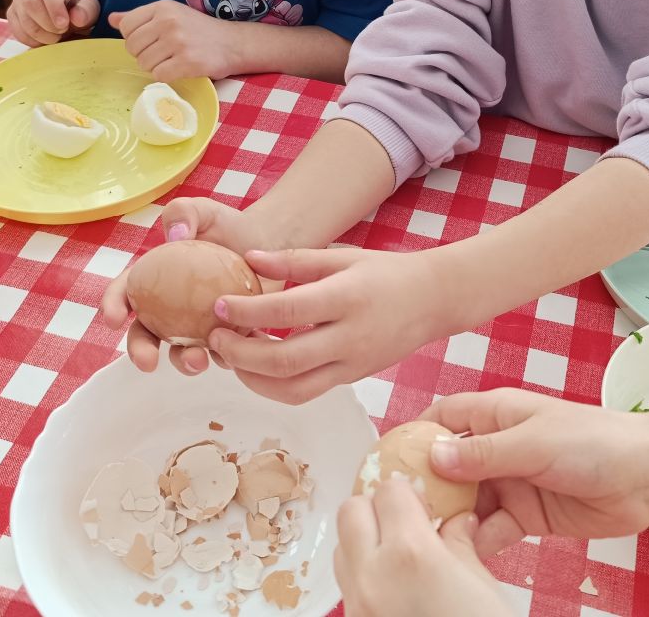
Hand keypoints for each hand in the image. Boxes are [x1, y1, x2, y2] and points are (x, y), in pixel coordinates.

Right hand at [7, 0, 99, 45]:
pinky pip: (17, 30)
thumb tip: (77, 19)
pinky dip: (31, 40)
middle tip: (62, 32)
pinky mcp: (12, 13)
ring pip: (23, 18)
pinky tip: (44, 40)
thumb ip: (86, 11)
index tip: (64, 23)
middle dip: (47, 23)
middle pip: (30, 2)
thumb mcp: (89, 6)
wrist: (66, 6)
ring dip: (41, 34)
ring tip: (56, 37)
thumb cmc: (78, 4)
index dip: (54, 6)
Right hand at [100, 203, 283, 378]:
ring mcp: (196, 327)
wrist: (267, 241)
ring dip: (183, 361)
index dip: (113, 307)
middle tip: (147, 361)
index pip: (124, 294)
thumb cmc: (227, 225)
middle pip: (145, 334)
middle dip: (140, 352)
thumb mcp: (203, 210)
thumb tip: (176, 237)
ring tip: (196, 360)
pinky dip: (225, 358)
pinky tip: (233, 356)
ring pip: (181, 351)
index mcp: (152, 280)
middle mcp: (168, 310)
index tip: (114, 319)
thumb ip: (182, 213)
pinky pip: (222, 353)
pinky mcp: (226, 337)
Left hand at [109, 0, 235, 80]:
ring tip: (172, 60)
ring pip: (143, 63)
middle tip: (163, 53)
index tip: (150, 41)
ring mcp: (178, 42)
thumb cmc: (199, 30)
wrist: (233, 44)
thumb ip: (140, 17)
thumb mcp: (170, 15)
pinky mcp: (187, 62)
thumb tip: (112, 19)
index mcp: (162, 7)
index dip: (133, 38)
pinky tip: (178, 69)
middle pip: (132, 47)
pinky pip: (159, 75)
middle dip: (143, 54)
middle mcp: (168, 21)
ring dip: (155, 67)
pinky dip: (166, 76)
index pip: (126, 26)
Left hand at [207, 247, 452, 404]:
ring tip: (230, 355)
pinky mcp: (351, 379)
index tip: (218, 306)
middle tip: (215, 338)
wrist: (433, 300)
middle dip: (240, 355)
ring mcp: (352, 365)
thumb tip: (248, 258)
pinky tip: (256, 365)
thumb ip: (294, 259)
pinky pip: (305, 392)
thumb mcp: (343, 256)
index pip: (288, 312)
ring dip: (252, 379)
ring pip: (293, 390)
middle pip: (285, 362)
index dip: (248, 312)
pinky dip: (273, 385)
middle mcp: (350, 337)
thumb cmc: (386, 273)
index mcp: (346, 298)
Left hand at [336, 477, 509, 616]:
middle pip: (352, 510)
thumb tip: (455, 520)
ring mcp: (357, 605)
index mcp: (410, 554)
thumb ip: (459, 544)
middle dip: (378, 507)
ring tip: (401, 554)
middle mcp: (373, 574)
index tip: (425, 499)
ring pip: (342, 546)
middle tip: (409, 521)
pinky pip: (346, 583)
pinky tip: (396, 585)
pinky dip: (364, 571)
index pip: (390, 490)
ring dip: (366, 539)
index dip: (410, 491)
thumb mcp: (483, 585)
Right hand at [419, 389, 648, 555]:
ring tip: (430, 535)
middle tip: (403, 509)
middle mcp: (499, 447)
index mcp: (498, 415)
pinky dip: (477, 539)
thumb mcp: (533, 442)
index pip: (444, 418)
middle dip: (427, 485)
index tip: (389, 459)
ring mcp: (512, 482)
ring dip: (450, 516)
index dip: (416, 435)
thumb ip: (483, 453)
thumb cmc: (597, 441)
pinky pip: (491, 528)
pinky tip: (466, 549)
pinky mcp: (526, 515)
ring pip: (466, 500)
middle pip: (449, 465)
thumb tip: (433, 456)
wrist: (646, 478)